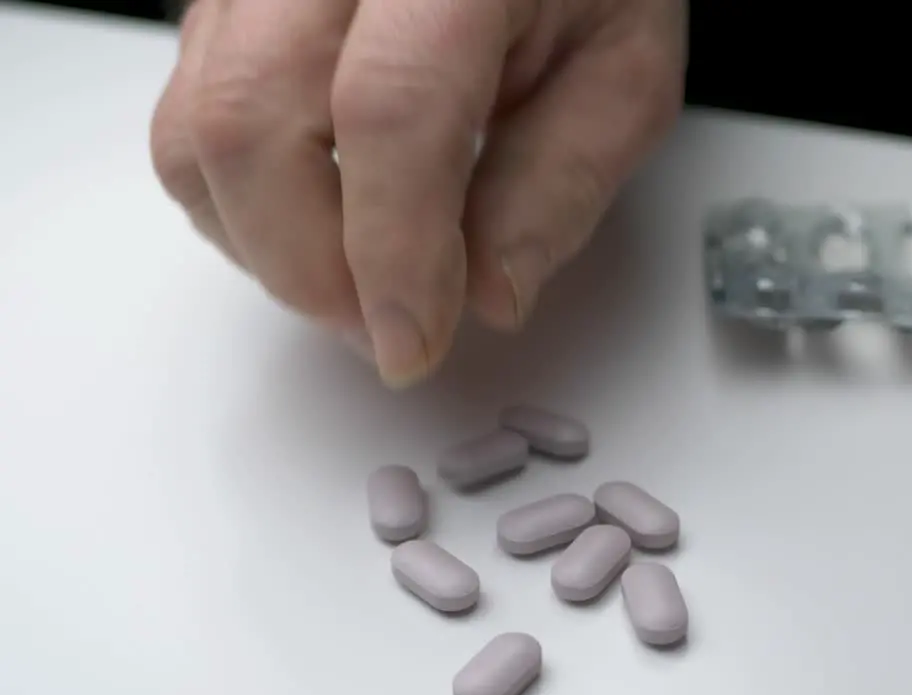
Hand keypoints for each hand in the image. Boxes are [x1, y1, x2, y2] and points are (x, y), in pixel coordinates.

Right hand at [151, 0, 686, 386]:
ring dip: (266, 245)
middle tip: (383, 333)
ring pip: (197, 127)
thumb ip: (561, 181)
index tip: (414, 343)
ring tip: (353, 286)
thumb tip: (490, 297)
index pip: (390, 108)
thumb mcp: (622, 73)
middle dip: (310, 268)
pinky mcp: (228, 6)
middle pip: (253, 119)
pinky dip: (239, 206)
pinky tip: (317, 228)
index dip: (393, 250)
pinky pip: (187, 120)